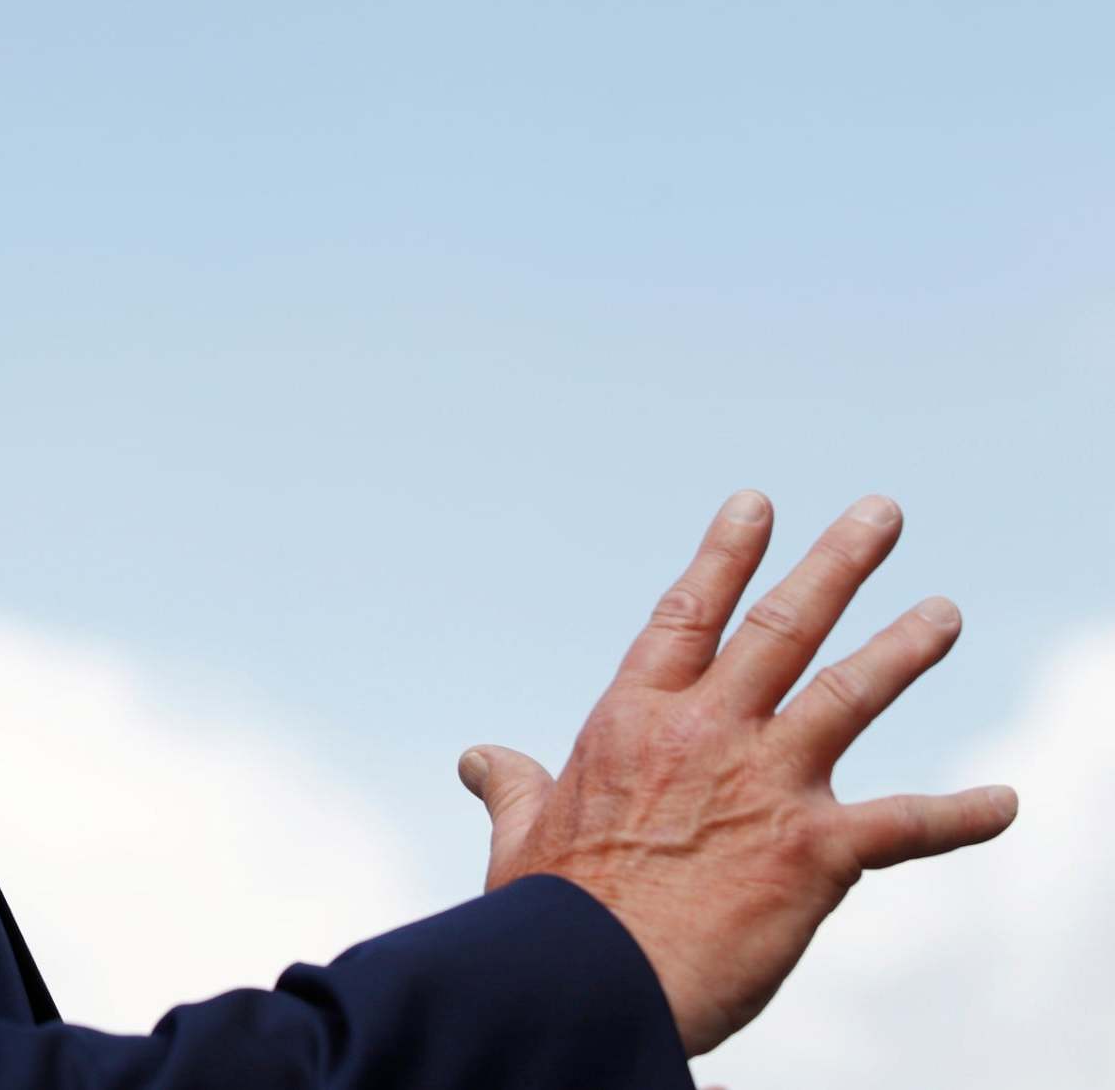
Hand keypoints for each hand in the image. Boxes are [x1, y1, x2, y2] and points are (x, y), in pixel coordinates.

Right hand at [457, 490, 1017, 1056]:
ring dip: (904, 648)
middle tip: (882, 513)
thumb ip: (511, 785)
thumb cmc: (550, 914)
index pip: (687, 614)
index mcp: (632, 719)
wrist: (591, 980)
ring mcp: (764, 783)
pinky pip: (905, 824)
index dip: (725, 554)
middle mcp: (704, 731)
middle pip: (781, 626)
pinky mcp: (814, 850)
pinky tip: (1006, 803)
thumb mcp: (521, 835)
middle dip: (838, 564)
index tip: (757, 504)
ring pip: (848, 693)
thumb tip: (479, 758)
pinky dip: (961, 814)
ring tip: (944, 611)